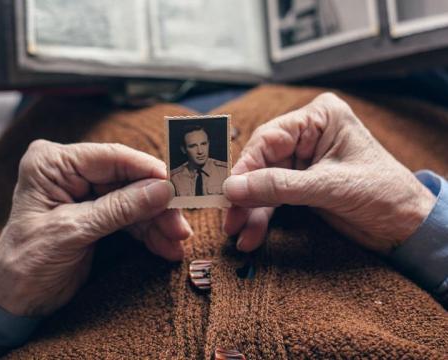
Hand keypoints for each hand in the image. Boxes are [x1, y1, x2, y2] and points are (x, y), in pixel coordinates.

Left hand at [0, 140, 190, 315]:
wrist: (15, 301)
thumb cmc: (27, 263)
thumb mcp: (73, 232)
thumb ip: (119, 209)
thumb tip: (163, 190)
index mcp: (53, 164)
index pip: (111, 157)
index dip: (147, 170)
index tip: (176, 185)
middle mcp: (70, 172)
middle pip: (128, 180)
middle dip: (156, 204)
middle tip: (180, 225)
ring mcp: (85, 193)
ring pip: (134, 200)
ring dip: (157, 222)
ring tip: (177, 242)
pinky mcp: (97, 214)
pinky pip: (130, 218)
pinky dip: (149, 233)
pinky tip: (166, 247)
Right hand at [223, 93, 434, 253]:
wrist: (407, 227)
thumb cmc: (383, 194)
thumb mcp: (329, 187)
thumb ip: (279, 187)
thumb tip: (233, 188)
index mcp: (319, 119)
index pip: (269, 138)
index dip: (245, 166)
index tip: (227, 190)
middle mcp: (308, 136)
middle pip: (261, 162)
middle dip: (245, 193)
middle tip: (229, 217)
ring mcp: (303, 162)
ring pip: (263, 183)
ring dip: (250, 210)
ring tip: (238, 232)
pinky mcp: (301, 185)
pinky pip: (273, 199)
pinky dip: (261, 217)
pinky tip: (251, 235)